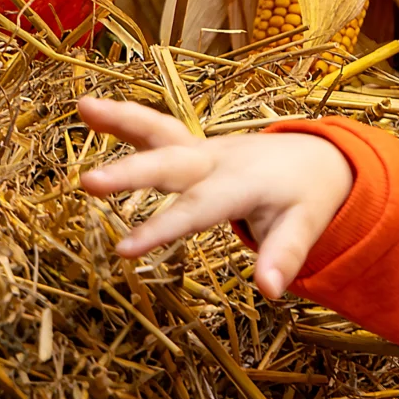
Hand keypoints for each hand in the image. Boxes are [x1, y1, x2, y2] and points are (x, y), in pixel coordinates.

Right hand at [76, 98, 355, 298]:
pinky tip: (86, 108)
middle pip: (170, 166)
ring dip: (122, 120)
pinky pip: (155, 128)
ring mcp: (201, 148)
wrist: (313, 159)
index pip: (197, 210)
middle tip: (89, 183)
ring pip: (160, 131)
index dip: (161, 229)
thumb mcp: (305, 227)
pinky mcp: (189, 144)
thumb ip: (284, 256)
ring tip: (84, 107)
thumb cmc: (306, 198)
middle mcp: (218, 160)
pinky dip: (123, 118)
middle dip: (130, 174)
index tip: (124, 251)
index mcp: (242, 184)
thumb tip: (270, 290)